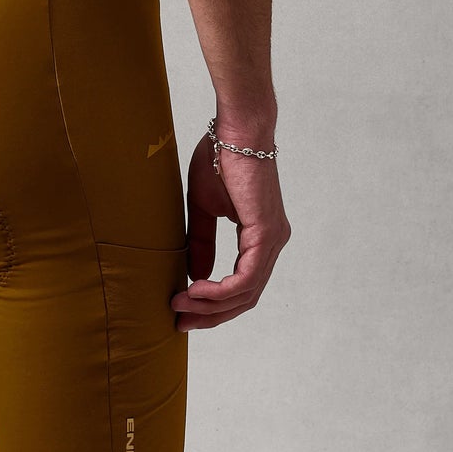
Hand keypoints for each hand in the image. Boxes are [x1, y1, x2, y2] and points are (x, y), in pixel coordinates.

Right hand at [173, 126, 289, 331]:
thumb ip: (202, 241)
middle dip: (211, 315)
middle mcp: (273, 242)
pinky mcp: (266, 234)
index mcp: (261, 236)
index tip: (183, 309)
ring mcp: (273, 240)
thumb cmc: (220, 157)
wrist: (235, 129)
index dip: (213, 303)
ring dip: (210, 306)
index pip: (242, 284)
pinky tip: (195, 289)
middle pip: (246, 297)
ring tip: (179, 306)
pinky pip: (245, 278)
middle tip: (179, 322)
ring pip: (246, 293)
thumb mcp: (204, 207)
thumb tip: (196, 276)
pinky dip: (219, 290)